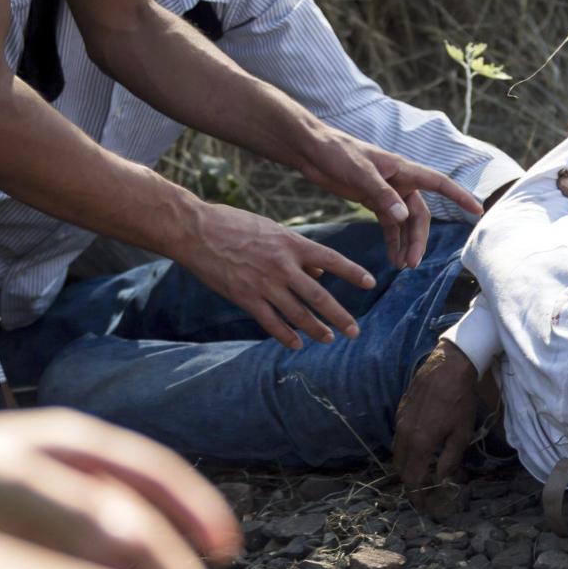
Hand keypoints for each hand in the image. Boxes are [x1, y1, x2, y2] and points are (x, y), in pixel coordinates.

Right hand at [181, 203, 377, 349]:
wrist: (196, 230)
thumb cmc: (234, 224)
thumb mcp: (271, 230)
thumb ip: (298, 252)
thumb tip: (320, 274)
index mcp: (291, 243)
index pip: (332, 259)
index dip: (353, 272)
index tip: (371, 283)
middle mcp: (282, 265)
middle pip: (319, 296)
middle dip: (340, 316)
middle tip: (355, 331)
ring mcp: (264, 284)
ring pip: (298, 314)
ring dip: (316, 329)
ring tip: (329, 339)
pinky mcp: (245, 298)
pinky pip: (271, 322)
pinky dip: (286, 335)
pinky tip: (296, 344)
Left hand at [299, 128, 484, 269]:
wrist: (312, 150)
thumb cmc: (337, 153)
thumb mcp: (359, 173)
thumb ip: (382, 195)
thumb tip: (403, 216)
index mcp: (403, 169)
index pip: (440, 183)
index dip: (460, 196)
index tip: (478, 211)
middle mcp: (400, 181)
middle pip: (420, 214)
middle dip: (419, 239)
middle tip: (413, 263)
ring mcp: (387, 192)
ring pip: (406, 222)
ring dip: (407, 243)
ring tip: (404, 266)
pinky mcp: (372, 200)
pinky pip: (389, 224)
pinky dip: (392, 240)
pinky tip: (393, 258)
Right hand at [392, 340, 479, 507]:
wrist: (448, 366)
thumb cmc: (460, 400)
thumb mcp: (461, 433)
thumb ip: (450, 460)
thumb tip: (441, 479)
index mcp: (420, 443)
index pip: (411, 477)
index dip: (416, 493)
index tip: (422, 503)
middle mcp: (404, 434)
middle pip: (400, 467)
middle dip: (409, 480)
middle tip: (421, 487)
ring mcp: (399, 421)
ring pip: (396, 451)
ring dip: (406, 463)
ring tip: (420, 468)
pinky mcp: (400, 410)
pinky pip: (398, 436)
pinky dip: (405, 446)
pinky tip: (419, 445)